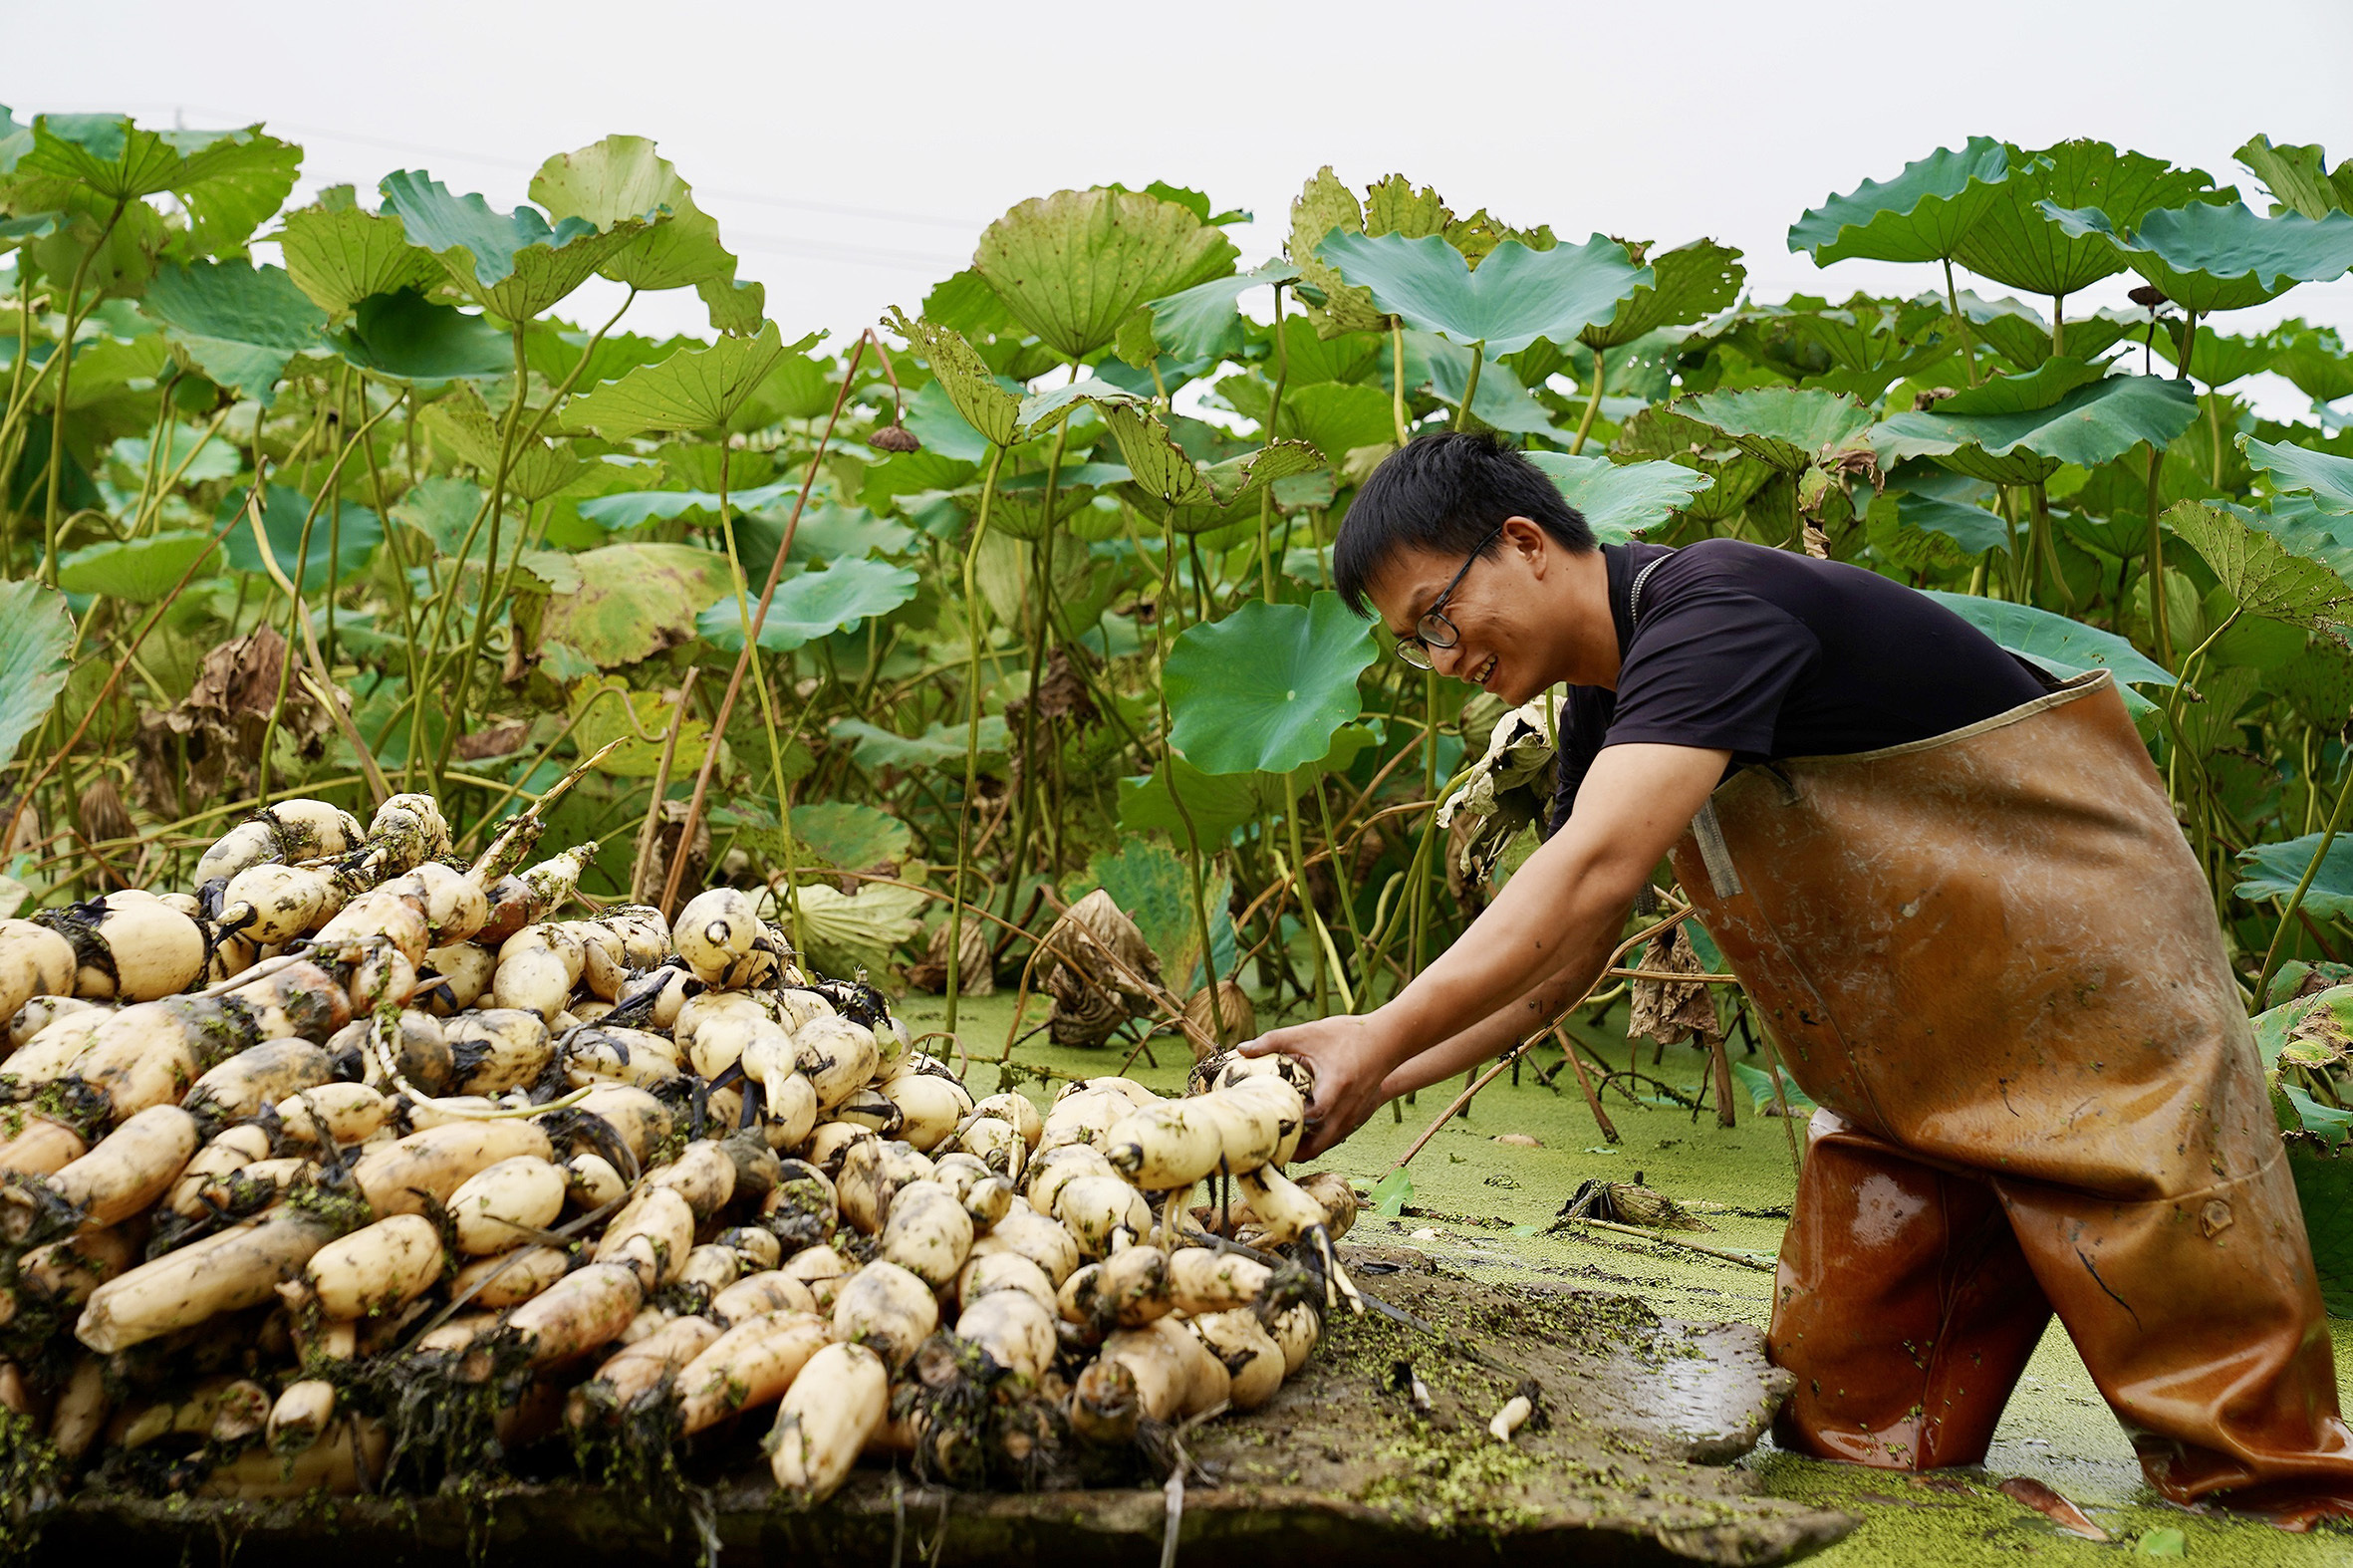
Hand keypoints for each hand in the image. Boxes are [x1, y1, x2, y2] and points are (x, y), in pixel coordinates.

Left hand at [1240, 1012, 1401, 1159]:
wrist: (1390, 1039)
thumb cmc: (1350, 1034)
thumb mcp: (1310, 1033)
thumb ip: (1274, 1041)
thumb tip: (1242, 1049)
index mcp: (1336, 1088)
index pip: (1310, 1119)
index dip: (1288, 1126)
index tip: (1267, 1128)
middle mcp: (1348, 1108)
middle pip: (1318, 1145)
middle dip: (1294, 1151)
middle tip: (1269, 1148)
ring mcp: (1356, 1115)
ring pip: (1327, 1144)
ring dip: (1306, 1147)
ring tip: (1282, 1143)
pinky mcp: (1359, 1116)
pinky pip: (1336, 1136)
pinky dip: (1319, 1139)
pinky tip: (1303, 1132)